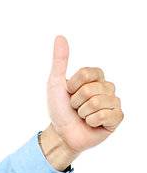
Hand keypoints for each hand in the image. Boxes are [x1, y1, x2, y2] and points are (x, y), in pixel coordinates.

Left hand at [44, 35, 123, 157]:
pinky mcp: (116, 117)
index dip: (73, 86)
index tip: (69, 93)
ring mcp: (113, 102)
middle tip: (75, 109)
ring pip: (97, 103)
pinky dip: (93, 122)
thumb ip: (59, 61)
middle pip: (91, 90)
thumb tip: (59, 37)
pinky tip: (92, 124)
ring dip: (83, 113)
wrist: (62, 134)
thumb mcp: (55, 83)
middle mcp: (107, 87)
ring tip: (82, 117)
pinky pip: (105, 115)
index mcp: (96, 77)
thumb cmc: (59, 110)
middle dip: (77, 102)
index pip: (86, 74)